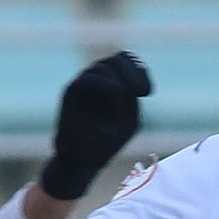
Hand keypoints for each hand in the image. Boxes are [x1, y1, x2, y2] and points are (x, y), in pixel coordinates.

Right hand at [39, 52, 152, 201]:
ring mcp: (82, 81)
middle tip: (140, 95)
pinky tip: (112, 116)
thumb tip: (132, 79)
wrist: (83, 160)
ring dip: (120, 89)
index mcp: (110, 80)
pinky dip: (109, 95)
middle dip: (133, 75)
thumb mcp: (129, 118)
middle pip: (119, 59)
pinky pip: (93, 80)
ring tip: (121, 115)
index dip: (139, 69)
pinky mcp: (71, 90)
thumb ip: (132, 95)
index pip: (126, 59)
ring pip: (106, 68)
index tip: (146, 93)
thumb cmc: (108, 141)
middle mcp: (95, 77)